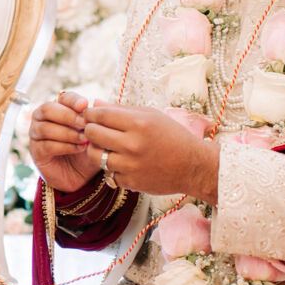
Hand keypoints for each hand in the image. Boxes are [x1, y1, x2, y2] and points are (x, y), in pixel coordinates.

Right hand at [28, 91, 103, 192]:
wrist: (81, 175)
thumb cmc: (86, 150)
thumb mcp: (94, 134)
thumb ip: (94, 121)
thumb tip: (96, 105)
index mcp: (59, 108)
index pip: (63, 97)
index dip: (73, 100)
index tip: (85, 106)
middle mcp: (43, 118)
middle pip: (48, 109)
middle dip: (68, 116)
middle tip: (84, 125)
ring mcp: (36, 135)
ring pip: (45, 128)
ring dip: (67, 133)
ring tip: (84, 140)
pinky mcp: (36, 152)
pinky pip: (47, 145)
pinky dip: (64, 146)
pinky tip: (78, 149)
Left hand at [82, 103, 219, 201]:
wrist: (193, 166)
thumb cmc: (173, 136)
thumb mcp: (151, 116)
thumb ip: (121, 109)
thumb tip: (95, 102)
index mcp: (138, 123)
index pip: (100, 115)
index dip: (90, 114)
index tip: (90, 115)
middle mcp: (132, 144)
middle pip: (92, 133)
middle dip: (90, 130)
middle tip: (96, 130)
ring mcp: (130, 165)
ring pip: (95, 155)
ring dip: (97, 149)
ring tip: (106, 146)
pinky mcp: (130, 181)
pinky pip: (108, 172)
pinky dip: (113, 167)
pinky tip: (123, 162)